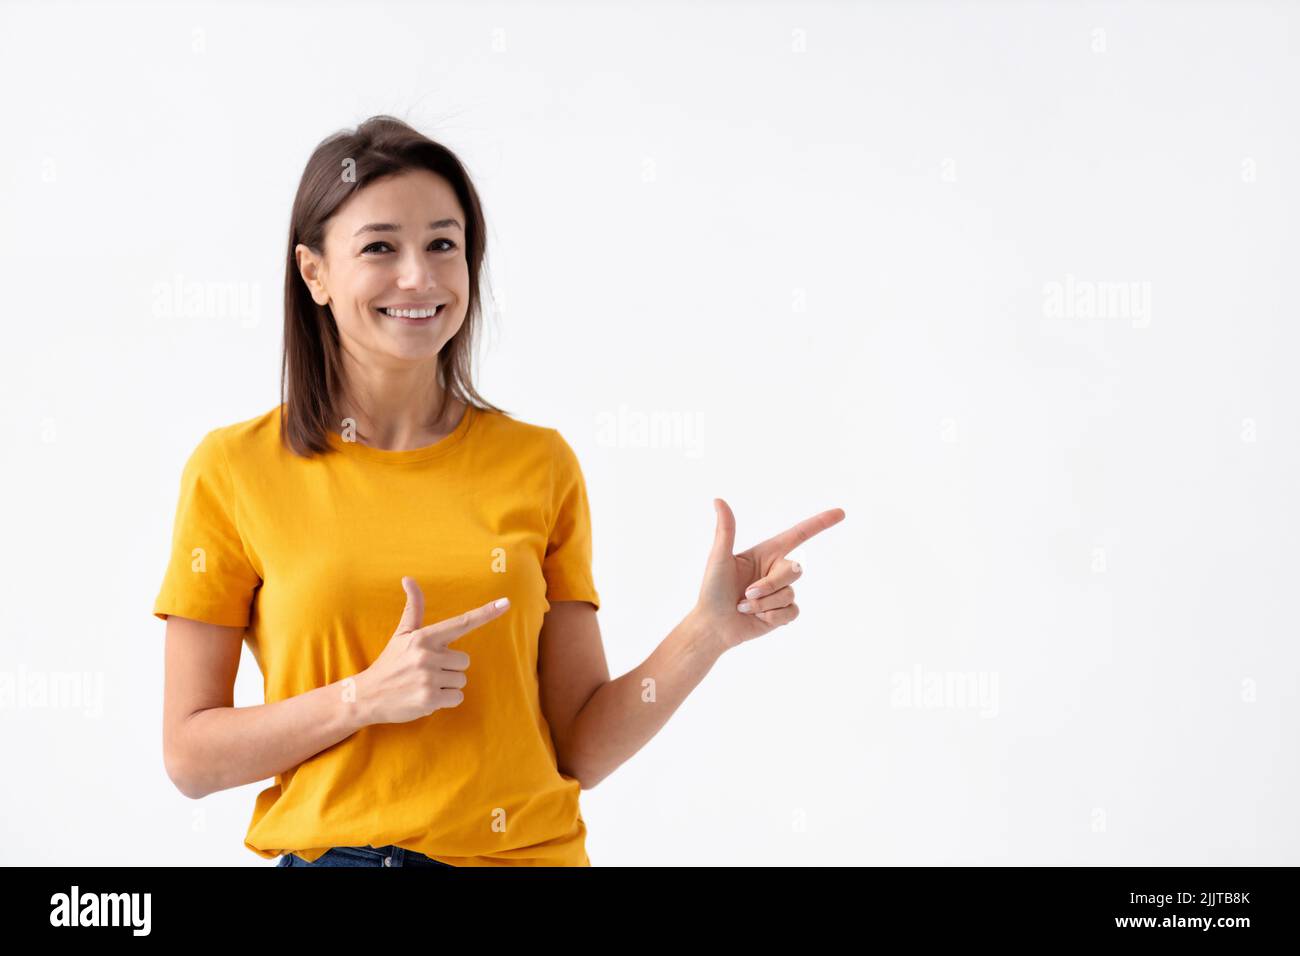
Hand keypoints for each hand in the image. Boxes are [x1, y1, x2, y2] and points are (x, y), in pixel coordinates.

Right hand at [353, 577, 510, 724]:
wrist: (367, 696)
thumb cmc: (390, 662)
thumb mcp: (401, 634)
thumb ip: (413, 608)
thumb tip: (409, 579)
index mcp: (424, 637)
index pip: (461, 622)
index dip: (485, 613)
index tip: (506, 603)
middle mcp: (427, 655)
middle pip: (464, 661)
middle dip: (450, 668)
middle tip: (427, 671)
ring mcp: (428, 677)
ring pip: (461, 680)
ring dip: (447, 685)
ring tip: (424, 684)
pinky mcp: (429, 699)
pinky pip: (456, 698)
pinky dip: (445, 701)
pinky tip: (426, 697)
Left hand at [692, 498, 845, 652]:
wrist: (713, 625)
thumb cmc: (712, 590)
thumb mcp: (719, 558)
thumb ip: (725, 530)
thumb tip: (718, 501)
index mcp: (766, 553)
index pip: (799, 534)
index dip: (820, 523)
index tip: (840, 513)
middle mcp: (776, 570)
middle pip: (794, 570)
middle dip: (770, 584)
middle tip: (746, 592)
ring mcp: (781, 592)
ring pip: (789, 594)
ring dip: (764, 603)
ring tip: (743, 606)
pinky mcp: (783, 613)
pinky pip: (791, 612)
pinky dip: (771, 616)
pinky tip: (755, 618)